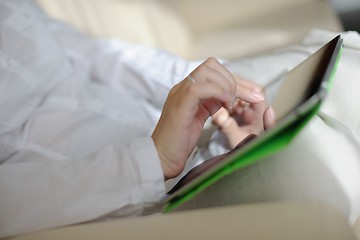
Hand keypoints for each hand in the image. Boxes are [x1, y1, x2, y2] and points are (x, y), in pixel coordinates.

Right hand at [151, 58, 264, 178]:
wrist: (160, 157)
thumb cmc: (178, 143)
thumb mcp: (198, 118)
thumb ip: (209, 105)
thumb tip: (226, 98)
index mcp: (188, 90)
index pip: (213, 71)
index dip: (235, 79)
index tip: (251, 93)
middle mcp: (183, 87)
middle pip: (212, 66)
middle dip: (236, 80)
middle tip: (249, 98)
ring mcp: (180, 93)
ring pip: (207, 71)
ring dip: (229, 86)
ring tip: (233, 105)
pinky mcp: (180, 104)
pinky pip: (200, 87)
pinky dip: (219, 92)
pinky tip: (226, 106)